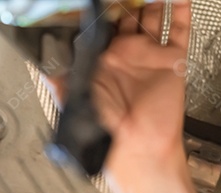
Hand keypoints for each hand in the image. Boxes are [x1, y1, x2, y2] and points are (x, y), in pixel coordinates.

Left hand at [46, 1, 191, 181]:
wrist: (138, 149)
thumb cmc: (105, 134)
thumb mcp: (74, 104)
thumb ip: (60, 80)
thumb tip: (40, 64)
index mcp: (99, 63)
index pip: (98, 28)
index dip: (97, 12)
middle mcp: (124, 56)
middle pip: (124, 16)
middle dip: (122, 0)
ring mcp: (148, 55)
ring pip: (151, 16)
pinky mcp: (171, 60)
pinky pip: (178, 28)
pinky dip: (180, 8)